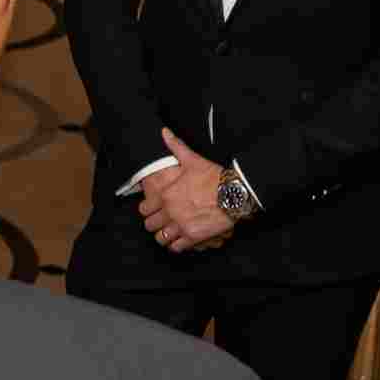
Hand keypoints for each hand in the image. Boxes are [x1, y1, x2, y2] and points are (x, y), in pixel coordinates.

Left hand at [138, 127, 233, 252]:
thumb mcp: (192, 160)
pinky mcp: (194, 236)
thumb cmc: (214, 177)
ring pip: (161, 239)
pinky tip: (181, 239)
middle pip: (150, 226)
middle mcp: (170, 212)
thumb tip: (164, 132)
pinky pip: (177, 247)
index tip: (153, 210)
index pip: (144, 209)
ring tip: (169, 232)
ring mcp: (181, 225)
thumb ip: (175, 147)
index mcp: (165, 195)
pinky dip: (177, 245)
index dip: (147, 210)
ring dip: (164, 236)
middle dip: (154, 224)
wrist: (236, 193)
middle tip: (161, 222)